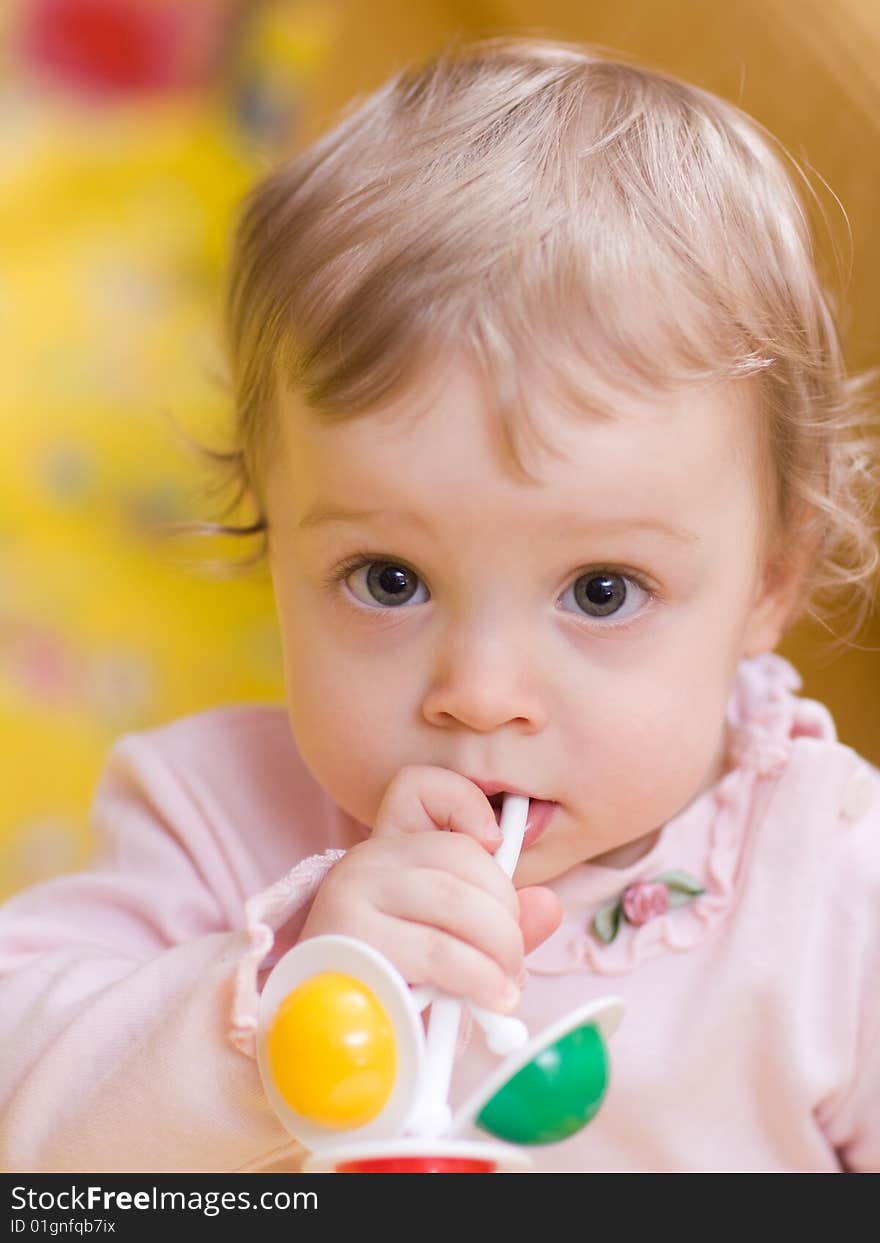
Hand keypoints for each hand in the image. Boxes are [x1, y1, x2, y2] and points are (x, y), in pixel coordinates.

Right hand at [299, 766, 561, 1011]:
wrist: (325, 1042)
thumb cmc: (392, 990)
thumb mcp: (452, 948)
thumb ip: (499, 924)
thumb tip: (547, 905)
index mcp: (389, 851)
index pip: (417, 786)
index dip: (465, 802)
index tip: (496, 844)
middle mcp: (366, 859)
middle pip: (462, 855)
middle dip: (506, 911)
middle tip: (513, 957)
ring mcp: (353, 891)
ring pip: (456, 900)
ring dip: (499, 947)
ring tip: (506, 985)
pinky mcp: (351, 935)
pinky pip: (439, 949)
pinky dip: (480, 977)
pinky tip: (491, 998)